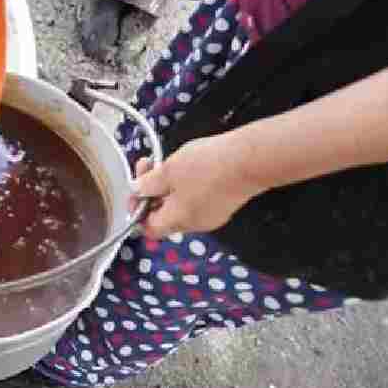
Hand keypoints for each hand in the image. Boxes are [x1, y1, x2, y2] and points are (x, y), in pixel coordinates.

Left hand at [130, 133, 268, 238]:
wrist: (249, 160)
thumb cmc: (205, 166)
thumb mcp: (167, 171)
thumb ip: (148, 184)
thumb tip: (137, 191)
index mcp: (177, 221)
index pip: (148, 228)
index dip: (137, 210)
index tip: (137, 188)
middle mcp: (195, 225)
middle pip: (164, 215)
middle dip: (153, 191)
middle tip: (150, 166)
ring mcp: (213, 216)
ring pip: (181, 206)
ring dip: (170, 187)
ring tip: (171, 163)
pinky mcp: (225, 205)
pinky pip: (198, 200)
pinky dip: (188, 187)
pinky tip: (192, 166)